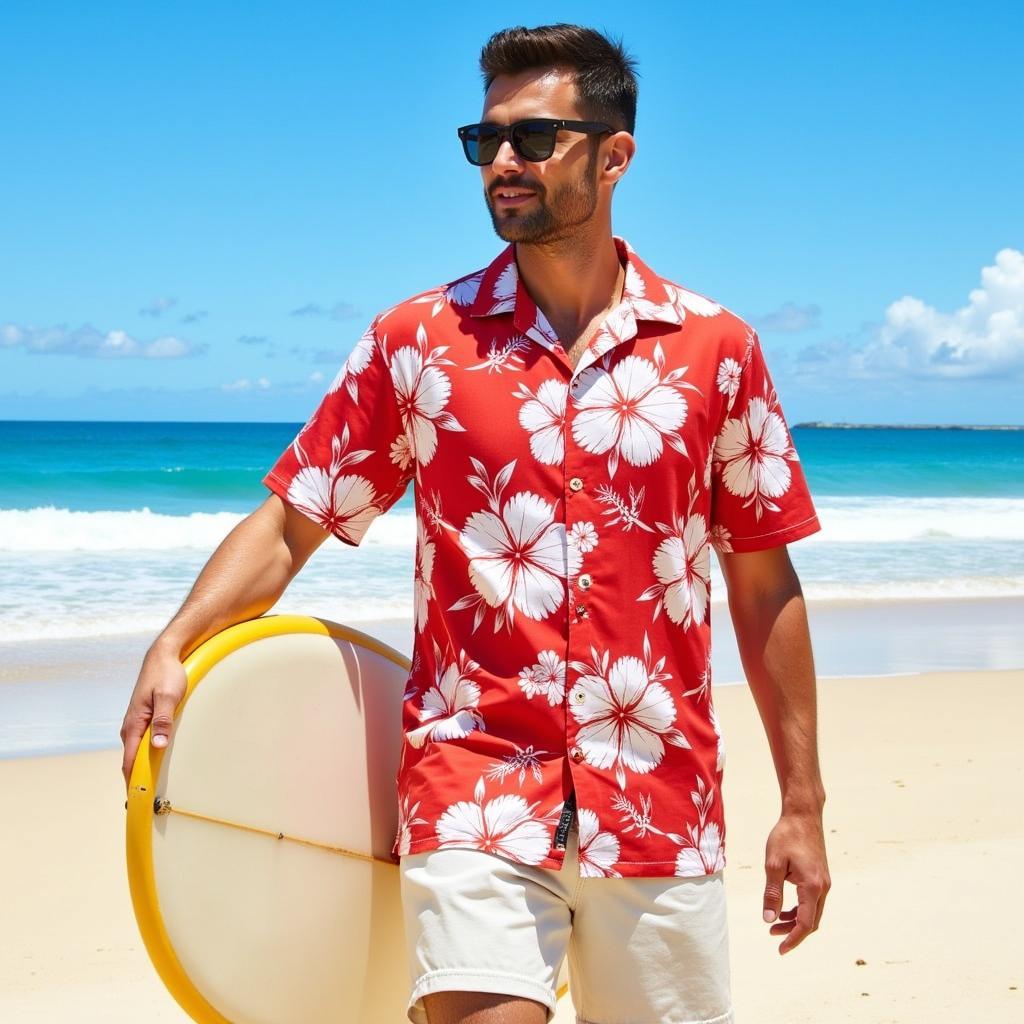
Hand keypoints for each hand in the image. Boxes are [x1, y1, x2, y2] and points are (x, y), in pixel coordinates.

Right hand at [120, 644, 187, 794]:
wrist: (164, 656)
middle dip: (138, 782)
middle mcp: (131, 728)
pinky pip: (143, 745)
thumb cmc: (166, 674)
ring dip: (143, 770)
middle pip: (132, 762)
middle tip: (149, 805)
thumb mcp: (169, 696)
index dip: (133, 783)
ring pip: (137, 754)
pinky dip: (147, 758)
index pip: (130, 762)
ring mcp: (137, 725)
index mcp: (133, 725)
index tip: (137, 801)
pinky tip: (155, 766)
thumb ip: (164, 720)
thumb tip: (158, 745)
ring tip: (151, 791)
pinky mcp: (145, 721)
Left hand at [762, 810, 830, 954]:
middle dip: (793, 932)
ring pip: (813, 912)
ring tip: (775, 923)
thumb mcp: (773, 864)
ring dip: (796, 921)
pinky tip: (785, 908)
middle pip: (811, 921)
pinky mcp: (821, 876)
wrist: (803, 815)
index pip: (805, 923)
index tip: (780, 950)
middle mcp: (823, 888)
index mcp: (812, 887)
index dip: (792, 939)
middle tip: (772, 936)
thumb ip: (772, 893)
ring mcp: (824, 882)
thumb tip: (768, 919)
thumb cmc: (786, 836)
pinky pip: (813, 901)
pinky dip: (800, 909)